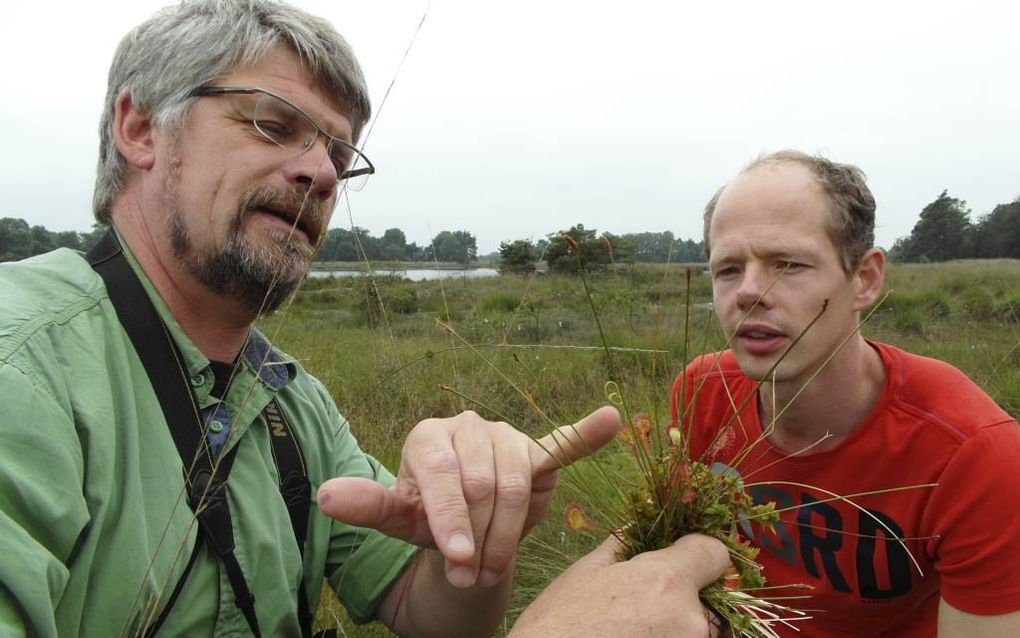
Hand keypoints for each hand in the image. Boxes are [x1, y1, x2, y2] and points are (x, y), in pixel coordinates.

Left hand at [317, 406, 620, 588]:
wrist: (463, 520)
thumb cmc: (428, 516)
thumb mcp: (398, 517)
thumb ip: (366, 504)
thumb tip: (324, 495)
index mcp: (430, 435)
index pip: (443, 472)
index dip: (450, 519)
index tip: (456, 560)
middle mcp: (469, 425)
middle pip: (482, 483)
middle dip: (477, 537)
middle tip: (470, 575)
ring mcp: (507, 436)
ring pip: (516, 483)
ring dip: (507, 533)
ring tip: (493, 568)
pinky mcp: (538, 452)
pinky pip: (561, 442)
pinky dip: (585, 434)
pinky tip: (609, 419)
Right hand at [509, 534, 729, 637]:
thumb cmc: (557, 625)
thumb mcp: (587, 571)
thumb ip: (625, 542)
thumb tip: (643, 517)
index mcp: (666, 582)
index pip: (715, 553)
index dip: (697, 552)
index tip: (681, 560)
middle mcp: (689, 621)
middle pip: (711, 598)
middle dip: (687, 597)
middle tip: (646, 606)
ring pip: (702, 630)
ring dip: (680, 626)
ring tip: (637, 629)